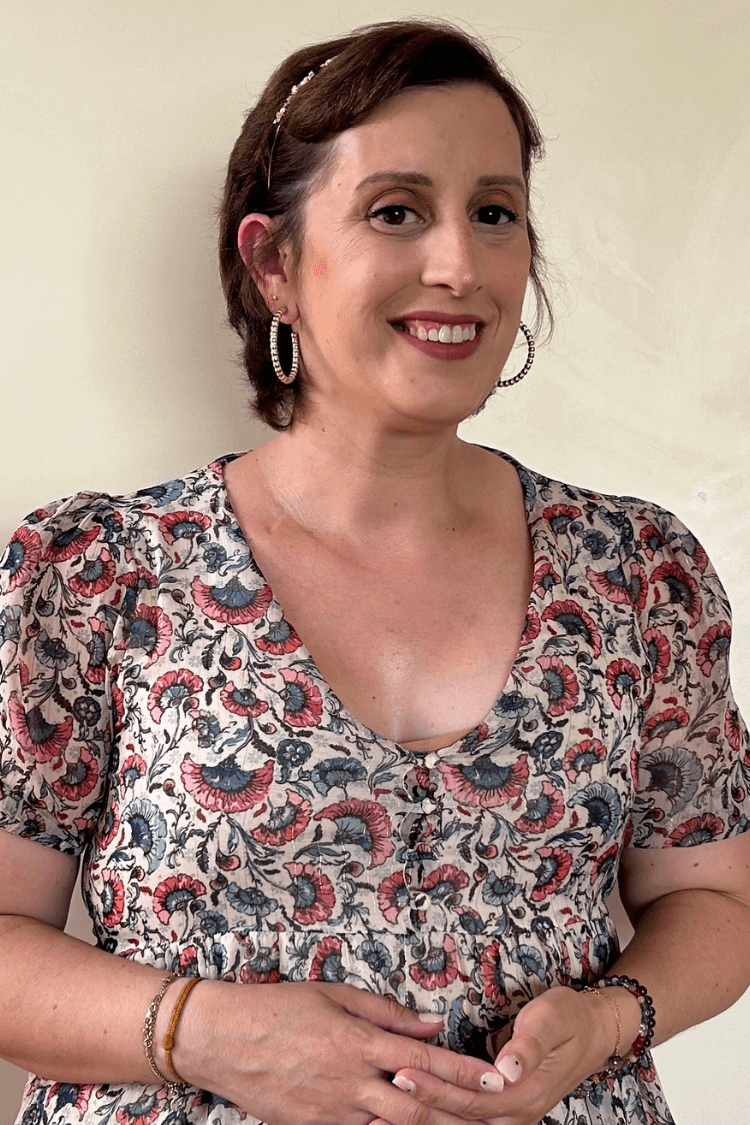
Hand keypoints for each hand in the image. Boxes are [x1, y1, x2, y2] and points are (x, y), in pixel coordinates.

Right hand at [177, 980, 497, 1124]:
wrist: (222, 1040)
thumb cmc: (278, 1008)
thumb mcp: (334, 994)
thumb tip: (431, 1021)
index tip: (495, 1079)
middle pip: (419, 1106)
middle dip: (460, 1115)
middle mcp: (351, 1081)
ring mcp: (333, 1112)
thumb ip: (386, 1011)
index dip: (464, 1071)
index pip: (425, 1059)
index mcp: (358, 1040)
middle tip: (494, 1116)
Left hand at [386, 985, 619, 1124]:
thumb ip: (529, 1045)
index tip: (403, 1073)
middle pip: (460, 1120)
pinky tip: (411, 1118)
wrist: (595, 1032)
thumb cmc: (570, 1019)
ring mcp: (511, 1118)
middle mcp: (516, 1115)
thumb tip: (508, 1067)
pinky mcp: (504, 1112)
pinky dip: (438, 1122)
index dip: (436, 1089)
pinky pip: (467, 1123)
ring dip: (422, 1124)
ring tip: (380, 1121)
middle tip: (377, 1103)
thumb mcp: (552, 1020)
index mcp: (525, 1093)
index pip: (471, 1097)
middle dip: (418, 1112)